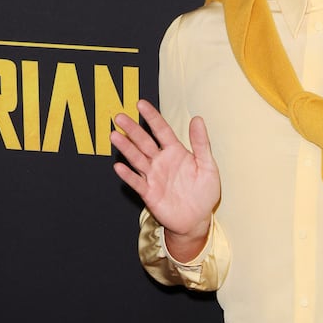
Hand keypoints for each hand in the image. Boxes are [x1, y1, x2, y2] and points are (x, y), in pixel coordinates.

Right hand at [111, 100, 220, 253]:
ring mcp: (153, 176)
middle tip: (119, 116)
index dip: (152, 117)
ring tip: (114, 136)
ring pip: (137, 159)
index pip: (162, 130)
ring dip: (126, 148)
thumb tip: (197, 119)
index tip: (141, 104)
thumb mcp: (208, 166)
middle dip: (132, 129)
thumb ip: (201, 143)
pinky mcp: (149, 193)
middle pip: (144, 142)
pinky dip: (128, 175)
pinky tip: (119, 166)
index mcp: (176, 152)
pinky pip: (137, 182)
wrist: (198, 219)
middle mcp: (161, 161)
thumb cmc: (203, 192)